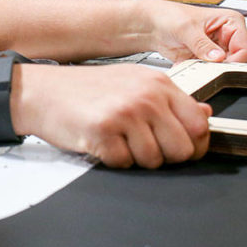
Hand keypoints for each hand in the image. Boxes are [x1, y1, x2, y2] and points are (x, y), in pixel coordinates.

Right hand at [14, 63, 210, 168]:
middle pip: (182, 149)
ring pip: (153, 161)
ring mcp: (125, 114)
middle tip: (142, 147)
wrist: (42, 91)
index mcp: (158, 83)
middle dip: (165, 157)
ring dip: (135, 159)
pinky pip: (123, 163)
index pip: (199, 124)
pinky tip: (101, 142)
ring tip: (117, 140)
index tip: (182, 148)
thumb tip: (204, 115)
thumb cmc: (86, 89)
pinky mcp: (103, 132)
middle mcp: (146, 96)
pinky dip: (113, 160)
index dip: (194, 144)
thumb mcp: (133, 82)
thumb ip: (170, 100)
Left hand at [144, 0, 246, 63]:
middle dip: (220, 67)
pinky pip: (208, 73)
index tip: (221, 67)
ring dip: (208, 71)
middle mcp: (227, 36)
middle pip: (235, 61)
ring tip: (193, 63)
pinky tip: (188, 66)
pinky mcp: (206, 60)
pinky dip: (198, 73)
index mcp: (231, 22)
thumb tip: (217, 58)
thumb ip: (202, 45)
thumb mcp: (187, 29)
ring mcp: (217, 49)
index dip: (235, 60)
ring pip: (222, 69)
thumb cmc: (170, 16)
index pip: (244, 48)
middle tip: (204, 67)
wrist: (153, 25)